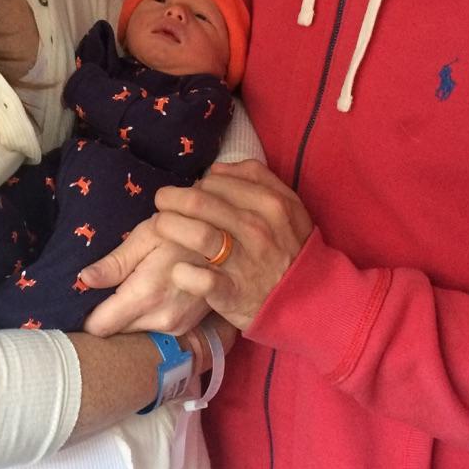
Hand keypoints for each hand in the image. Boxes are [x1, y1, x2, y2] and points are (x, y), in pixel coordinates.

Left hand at [80, 217, 211, 336]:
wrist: (229, 245)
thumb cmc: (183, 232)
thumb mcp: (146, 236)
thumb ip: (114, 262)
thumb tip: (83, 280)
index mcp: (145, 296)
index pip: (99, 327)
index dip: (86, 315)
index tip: (82, 300)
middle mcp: (161, 320)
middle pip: (115, 332)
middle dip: (106, 315)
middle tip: (106, 288)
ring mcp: (176, 327)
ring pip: (133, 332)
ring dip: (127, 316)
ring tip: (131, 287)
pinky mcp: (186, 328)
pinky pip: (153, 330)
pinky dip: (146, 316)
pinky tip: (150, 294)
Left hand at [153, 159, 313, 330]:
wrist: (310, 299)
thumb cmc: (290, 247)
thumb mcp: (289, 205)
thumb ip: (256, 177)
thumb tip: (216, 169)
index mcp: (269, 203)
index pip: (215, 181)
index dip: (196, 185)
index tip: (190, 195)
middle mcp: (256, 229)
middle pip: (198, 202)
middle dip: (170, 199)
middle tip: (161, 204)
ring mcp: (243, 262)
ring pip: (195, 235)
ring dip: (168, 226)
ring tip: (158, 226)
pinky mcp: (231, 293)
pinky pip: (198, 279)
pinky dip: (182, 272)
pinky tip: (177, 268)